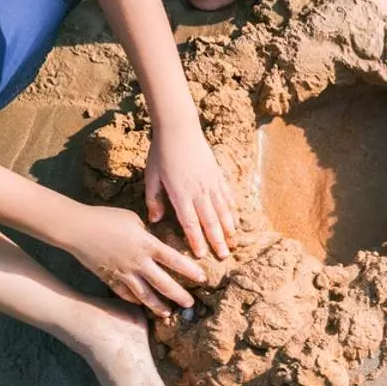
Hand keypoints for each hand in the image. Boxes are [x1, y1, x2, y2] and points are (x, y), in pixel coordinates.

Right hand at [65, 204, 206, 316]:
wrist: (76, 228)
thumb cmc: (105, 218)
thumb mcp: (133, 220)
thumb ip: (147, 233)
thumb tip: (154, 241)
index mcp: (147, 244)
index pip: (174, 260)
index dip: (190, 271)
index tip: (203, 279)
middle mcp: (138, 262)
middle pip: (163, 283)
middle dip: (179, 296)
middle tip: (190, 304)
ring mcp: (123, 273)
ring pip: (144, 295)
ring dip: (158, 306)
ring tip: (168, 313)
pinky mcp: (110, 278)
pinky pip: (125, 293)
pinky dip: (134, 300)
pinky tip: (141, 305)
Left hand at [145, 124, 236, 258]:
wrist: (179, 129)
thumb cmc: (161, 153)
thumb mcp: (151, 176)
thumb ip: (154, 199)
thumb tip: (155, 219)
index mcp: (180, 194)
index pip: (190, 223)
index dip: (196, 240)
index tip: (201, 255)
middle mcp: (199, 192)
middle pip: (210, 221)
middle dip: (217, 241)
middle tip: (224, 257)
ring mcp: (211, 184)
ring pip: (223, 211)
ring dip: (228, 229)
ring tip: (233, 243)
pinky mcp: (218, 176)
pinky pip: (227, 196)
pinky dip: (232, 209)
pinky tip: (235, 219)